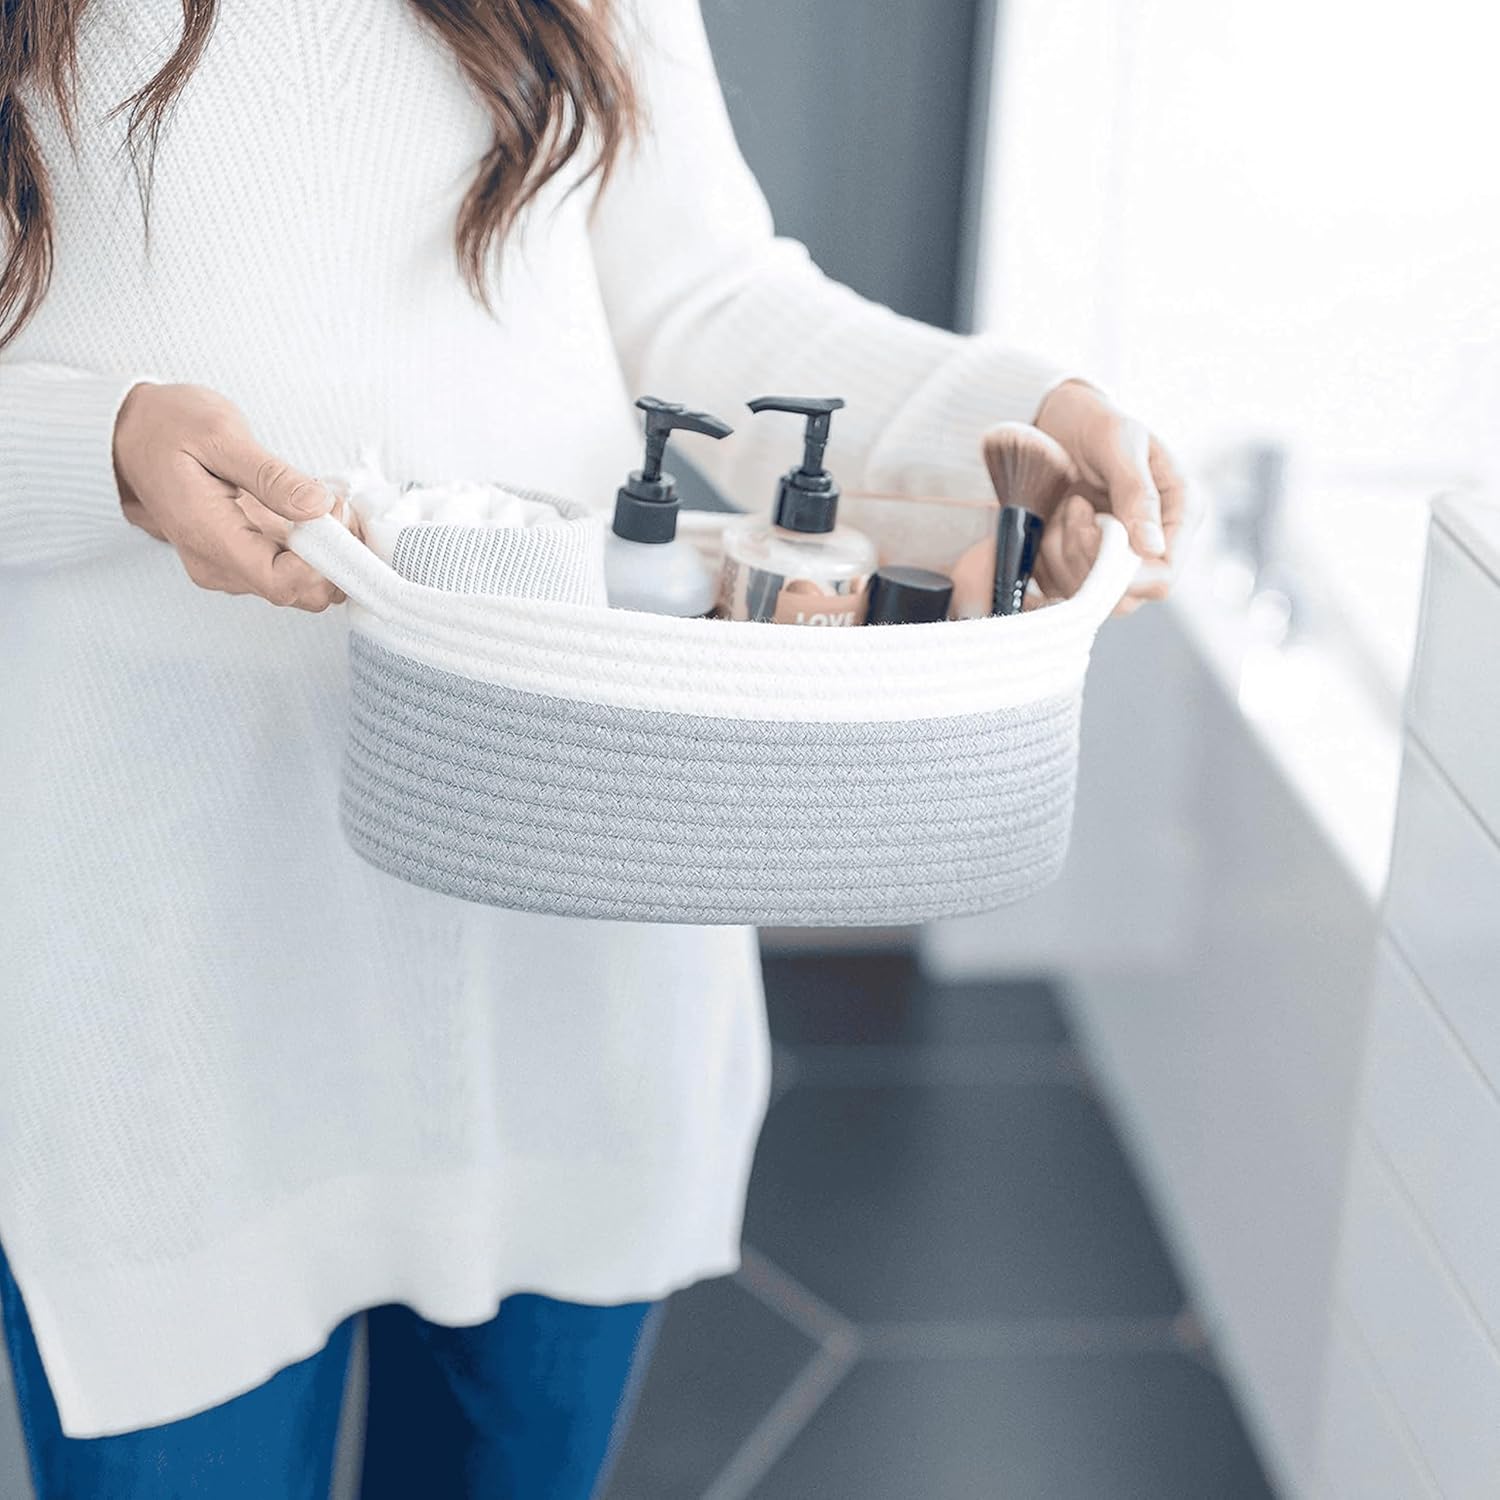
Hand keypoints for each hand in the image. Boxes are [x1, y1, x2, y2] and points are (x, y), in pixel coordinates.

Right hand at [113, 383, 348, 609]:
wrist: (129, 433)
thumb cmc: (166, 427)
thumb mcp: (218, 434)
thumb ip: (271, 476)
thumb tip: (317, 506)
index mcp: (209, 538)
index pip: (281, 583)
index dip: (322, 560)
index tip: (332, 515)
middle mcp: (219, 565)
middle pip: (298, 593)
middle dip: (335, 558)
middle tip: (338, 507)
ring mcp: (230, 566)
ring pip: (301, 586)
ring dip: (330, 554)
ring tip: (328, 504)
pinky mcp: (241, 557)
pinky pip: (291, 570)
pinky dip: (317, 549)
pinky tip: (318, 514)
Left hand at [1032, 379, 1191, 612]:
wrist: (1056, 420)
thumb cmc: (1095, 422)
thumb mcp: (1120, 443)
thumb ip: (1137, 493)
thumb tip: (1152, 548)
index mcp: (1179, 513)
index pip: (1164, 575)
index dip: (1127, 575)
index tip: (1095, 534)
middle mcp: (1151, 544)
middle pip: (1123, 596)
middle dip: (1086, 558)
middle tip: (1073, 508)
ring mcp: (1113, 558)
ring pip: (1085, 594)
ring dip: (1060, 553)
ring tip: (1064, 505)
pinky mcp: (1078, 563)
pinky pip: (1055, 586)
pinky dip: (1042, 559)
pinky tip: (1048, 522)